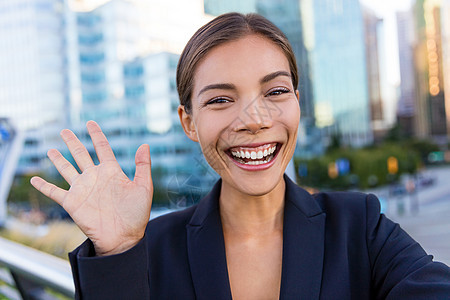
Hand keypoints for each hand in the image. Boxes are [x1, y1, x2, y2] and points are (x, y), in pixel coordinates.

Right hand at [30, 121, 152, 255]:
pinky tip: (34, 179)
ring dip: (58, 160)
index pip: (102, 148)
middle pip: (81, 154)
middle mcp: (95, 177)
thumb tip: (144, 145)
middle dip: (72, 142)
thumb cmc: (136, 214)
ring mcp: (83, 189)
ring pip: (67, 169)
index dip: (96, 135)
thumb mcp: (144, 188)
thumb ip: (143, 166)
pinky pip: (54, 191)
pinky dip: (43, 186)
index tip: (91, 123)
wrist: (123, 238)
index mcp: (112, 172)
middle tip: (65, 131)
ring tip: (51, 150)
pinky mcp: (72, 202)